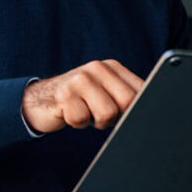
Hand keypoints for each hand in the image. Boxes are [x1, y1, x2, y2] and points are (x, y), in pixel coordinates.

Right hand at [21, 60, 142, 132]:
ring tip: (86, 112)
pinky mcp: (64, 95)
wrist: (39, 100)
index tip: (129, 116)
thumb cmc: (80, 100)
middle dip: (117, 117)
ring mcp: (80, 80)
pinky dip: (78, 123)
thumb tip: (153, 110)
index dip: (137, 108)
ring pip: (107, 114)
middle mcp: (97, 68)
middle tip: (101, 114)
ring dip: (96, 121)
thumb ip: (126, 96)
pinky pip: (82, 120)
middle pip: (127, 102)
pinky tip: (71, 114)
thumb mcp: (104, 92)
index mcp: (112, 67)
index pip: (141, 89)